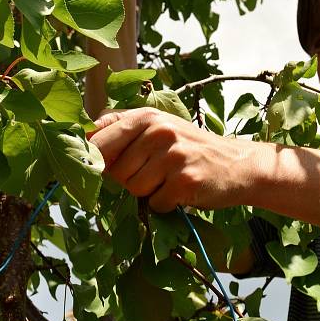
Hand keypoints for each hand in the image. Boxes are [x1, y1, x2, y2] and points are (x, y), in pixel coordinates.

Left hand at [89, 108, 257, 211]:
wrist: (239, 164)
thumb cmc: (191, 148)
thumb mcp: (159, 127)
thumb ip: (121, 127)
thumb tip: (80, 137)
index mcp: (147, 116)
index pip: (99, 139)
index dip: (94, 160)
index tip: (97, 170)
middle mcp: (159, 131)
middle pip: (116, 171)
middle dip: (129, 180)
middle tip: (155, 174)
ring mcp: (174, 155)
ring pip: (134, 189)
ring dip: (149, 193)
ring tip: (170, 181)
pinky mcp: (186, 180)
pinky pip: (156, 204)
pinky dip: (166, 204)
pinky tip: (182, 192)